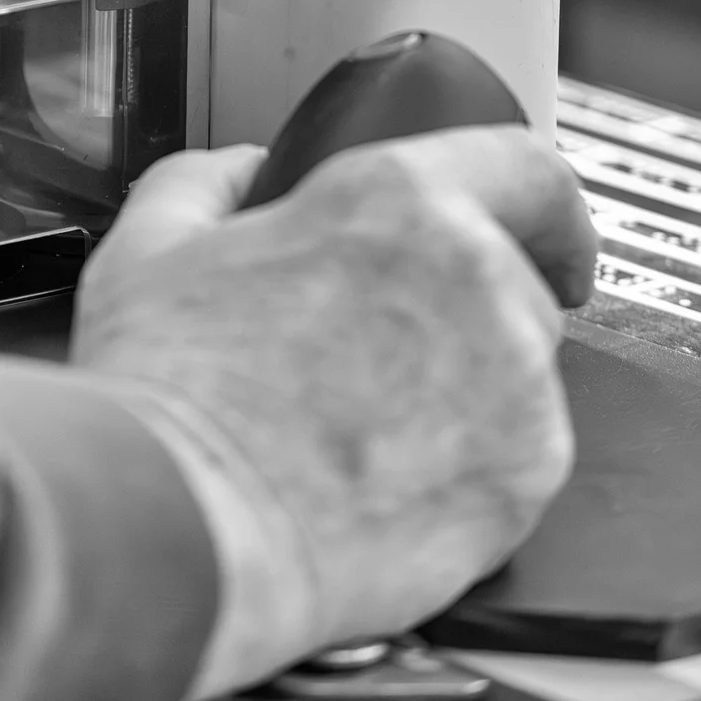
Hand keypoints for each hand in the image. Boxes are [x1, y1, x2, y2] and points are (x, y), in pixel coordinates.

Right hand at [72, 127, 596, 698]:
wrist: (176, 532)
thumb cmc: (165, 392)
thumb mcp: (152, 242)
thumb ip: (213, 181)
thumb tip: (242, 176)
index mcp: (397, 202)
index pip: (527, 168)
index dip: (544, 205)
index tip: (548, 237)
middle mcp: (478, 281)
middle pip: (520, 283)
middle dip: (469, 313)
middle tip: (387, 355)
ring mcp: (514, 389)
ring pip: (521, 376)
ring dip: (469, 393)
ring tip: (364, 429)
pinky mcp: (521, 483)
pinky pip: (516, 460)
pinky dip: (468, 470)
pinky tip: (381, 483)